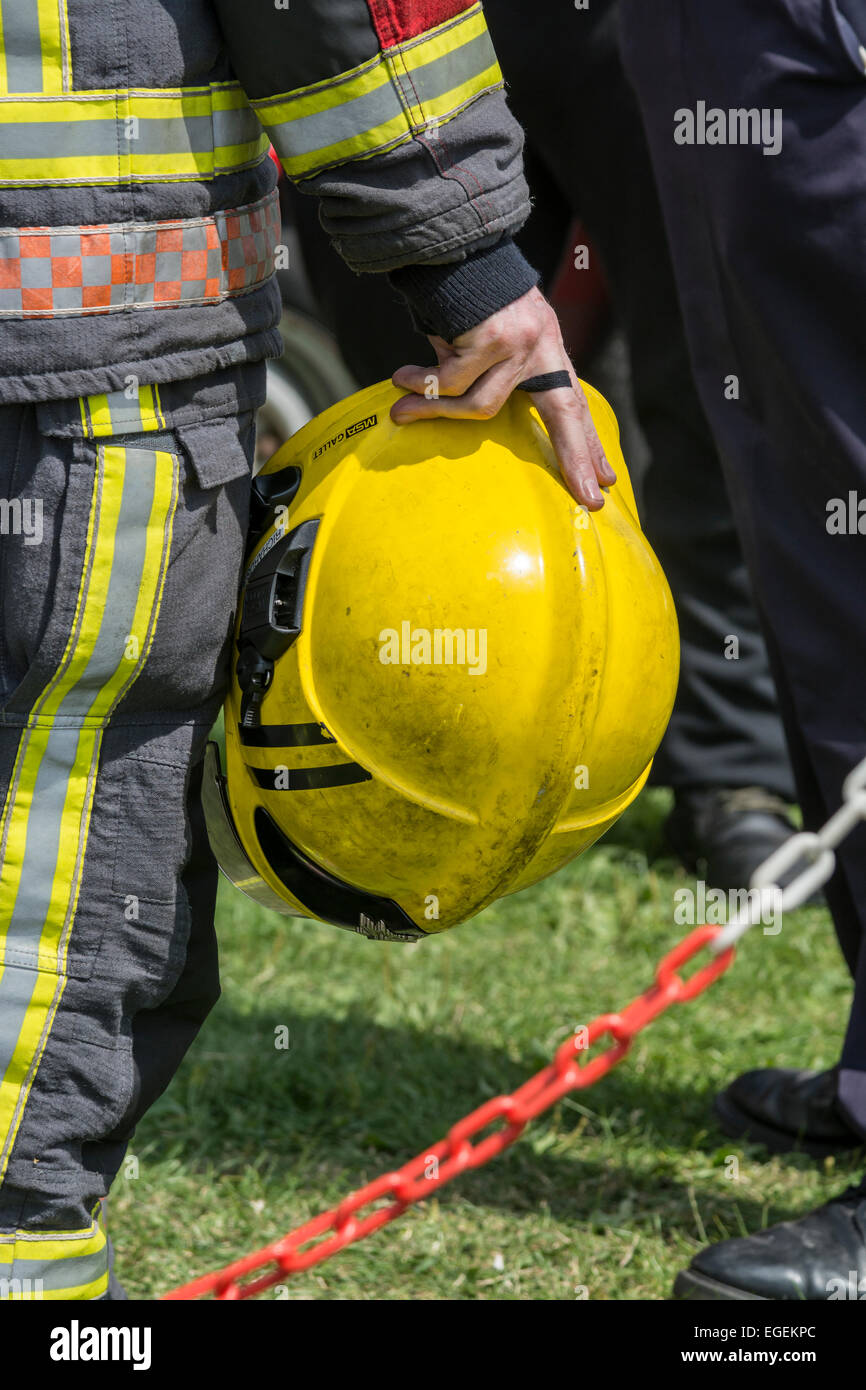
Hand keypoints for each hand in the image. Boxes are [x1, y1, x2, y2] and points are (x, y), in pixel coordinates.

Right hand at [390, 285, 615, 508]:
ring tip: (401, 411)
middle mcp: (542, 346)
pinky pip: (450, 380)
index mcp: (546, 349)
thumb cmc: (463, 294)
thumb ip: (495, 372)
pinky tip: (399, 379)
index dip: (586, 445)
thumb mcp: (491, 335)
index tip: (605, 481)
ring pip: (482, 405)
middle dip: (577, 460)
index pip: (574, 405)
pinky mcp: (491, 337)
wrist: (450, 243)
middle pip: (565, 415)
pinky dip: (420, 384)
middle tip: (592, 501)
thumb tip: (464, 412)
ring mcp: (519, 342)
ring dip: (435, 410)